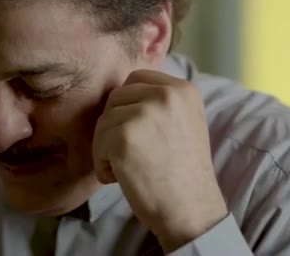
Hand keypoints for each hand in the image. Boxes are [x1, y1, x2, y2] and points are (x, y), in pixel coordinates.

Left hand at [92, 69, 227, 251]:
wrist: (191, 210)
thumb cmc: (184, 173)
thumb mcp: (184, 122)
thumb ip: (160, 103)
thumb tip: (121, 96)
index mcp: (183, 89)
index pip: (137, 79)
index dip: (129, 105)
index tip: (137, 132)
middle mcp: (166, 94)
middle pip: (117, 97)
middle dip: (116, 125)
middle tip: (131, 153)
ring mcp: (145, 113)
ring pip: (104, 120)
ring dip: (107, 146)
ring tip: (128, 168)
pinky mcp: (124, 136)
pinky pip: (98, 143)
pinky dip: (103, 164)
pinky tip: (121, 178)